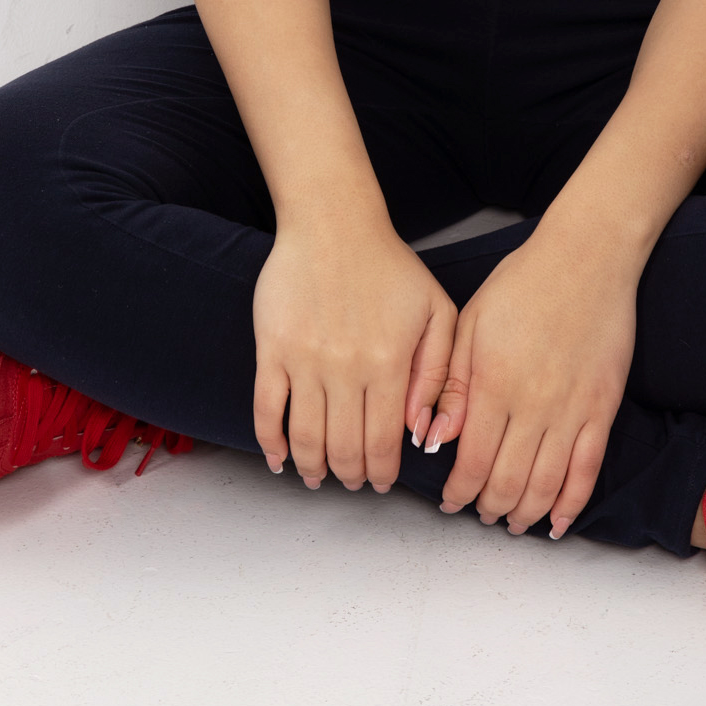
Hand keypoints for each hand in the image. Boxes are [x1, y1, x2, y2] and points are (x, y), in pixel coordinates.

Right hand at [253, 217, 456, 492]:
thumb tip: (423, 431)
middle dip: (350, 476)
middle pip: (344, 449)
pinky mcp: (272, 349)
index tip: (382, 482)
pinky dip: (270, 442)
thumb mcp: (437, 310)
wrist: (333, 223)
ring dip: (312, 468)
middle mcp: (346, 369)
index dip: (383, 472)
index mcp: (389, 364)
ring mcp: (305, 360)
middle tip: (353, 481)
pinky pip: (266, 409)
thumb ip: (439, 373)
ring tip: (318, 477)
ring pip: (306, 438)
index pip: (384, 442)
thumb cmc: (389, 265)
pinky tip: (279, 458)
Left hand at [424, 230, 636, 535]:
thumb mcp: (471, 323)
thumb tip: (433, 438)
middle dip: (488, 508)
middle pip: (507, 482)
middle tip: (479, 513)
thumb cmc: (523, 283)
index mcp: (493, 384)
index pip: (471, 461)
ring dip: (525, 514)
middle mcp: (532, 405)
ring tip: (512, 522)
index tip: (450, 500)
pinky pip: (587, 471)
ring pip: (545, 486)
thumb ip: (451, 384)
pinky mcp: (603, 409)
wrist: (586, 258)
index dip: (458, 491)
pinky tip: (556, 522)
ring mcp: (572, 410)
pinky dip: (571, 505)